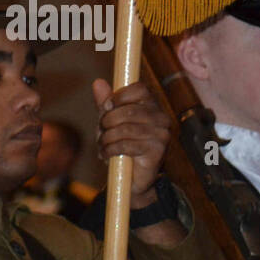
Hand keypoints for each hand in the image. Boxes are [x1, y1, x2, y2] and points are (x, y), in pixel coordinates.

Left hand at [92, 80, 170, 205]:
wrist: (129, 177)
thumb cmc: (121, 145)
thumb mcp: (109, 122)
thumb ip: (105, 103)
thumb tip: (98, 82)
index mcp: (151, 106)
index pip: (140, 88)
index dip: (119, 96)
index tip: (106, 108)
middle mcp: (160, 118)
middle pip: (129, 110)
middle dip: (107, 121)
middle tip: (101, 132)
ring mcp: (161, 135)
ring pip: (125, 129)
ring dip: (106, 138)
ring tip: (103, 145)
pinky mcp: (157, 151)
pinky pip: (127, 145)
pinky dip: (110, 150)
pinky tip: (106, 155)